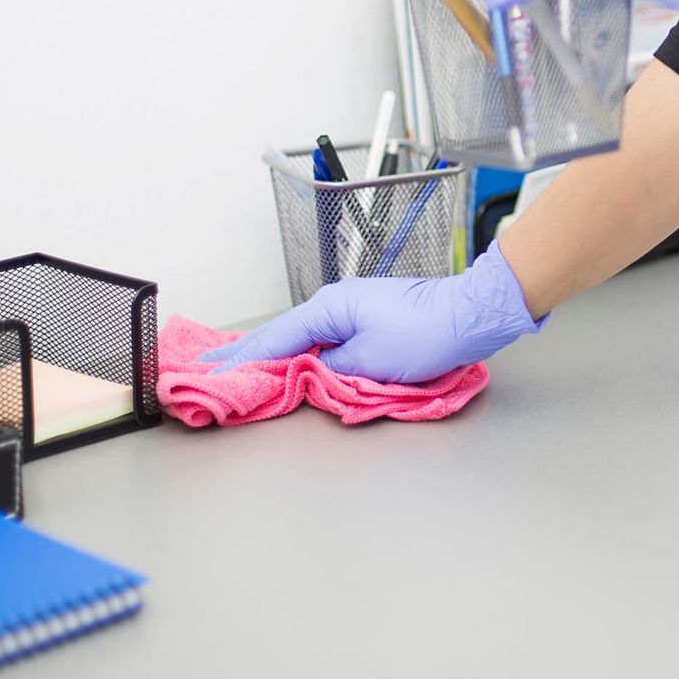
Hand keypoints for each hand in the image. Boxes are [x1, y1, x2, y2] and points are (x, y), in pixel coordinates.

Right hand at [196, 243, 545, 384]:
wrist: (471, 315)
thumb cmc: (426, 335)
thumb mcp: (371, 362)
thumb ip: (332, 371)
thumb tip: (310, 375)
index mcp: (330, 308)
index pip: (275, 339)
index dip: (241, 359)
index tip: (210, 371)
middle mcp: (336, 303)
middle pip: (282, 333)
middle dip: (246, 351)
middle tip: (208, 364)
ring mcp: (353, 308)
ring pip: (301, 336)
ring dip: (271, 351)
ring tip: (238, 364)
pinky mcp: (369, 319)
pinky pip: (322, 338)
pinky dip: (300, 350)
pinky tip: (290, 358)